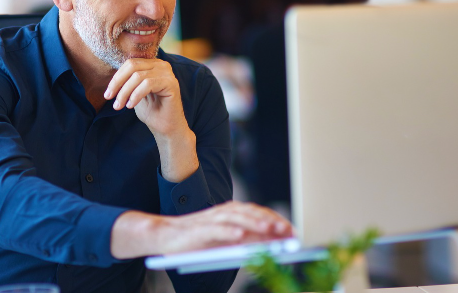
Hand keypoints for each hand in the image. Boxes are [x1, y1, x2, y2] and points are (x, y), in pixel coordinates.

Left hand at [105, 58, 185, 137]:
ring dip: (125, 92)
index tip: (107, 94)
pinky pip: (147, 84)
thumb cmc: (151, 112)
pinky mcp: (171, 83)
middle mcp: (161, 65)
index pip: (130, 64)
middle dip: (117, 83)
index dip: (116, 78)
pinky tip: (130, 106)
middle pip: (132, 66)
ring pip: (138, 76)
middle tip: (109, 98)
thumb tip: (112, 77)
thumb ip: (127, 81)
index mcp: (152, 65)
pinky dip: (135, 95)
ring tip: (119, 106)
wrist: (166, 128)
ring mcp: (167, 73)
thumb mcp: (134, 93)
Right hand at [157, 200, 293, 254]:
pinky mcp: (199, 230)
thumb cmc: (197, 240)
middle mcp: (223, 212)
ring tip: (269, 230)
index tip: (293, 231)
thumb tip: (271, 244)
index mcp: (231, 213)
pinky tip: (240, 237)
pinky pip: (216, 229)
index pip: (258, 213)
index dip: (276, 220)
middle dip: (270, 221)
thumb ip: (246, 239)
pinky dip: (228, 232)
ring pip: (236, 218)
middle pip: (250, 213)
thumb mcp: (225, 240)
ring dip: (254, 223)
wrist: (165, 236)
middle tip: (286, 231)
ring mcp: (211, 220)